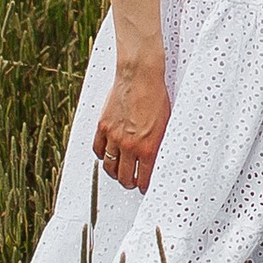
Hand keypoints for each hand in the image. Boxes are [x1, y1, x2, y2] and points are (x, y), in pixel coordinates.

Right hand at [92, 48, 170, 191]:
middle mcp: (129, 145)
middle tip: (132, 182)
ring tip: (119, 172)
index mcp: (148, 147)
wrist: (139, 76)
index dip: (144, 186)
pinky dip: (101, 155)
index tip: (144, 186)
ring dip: (114, 173)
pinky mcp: (102, 126)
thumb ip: (158, 143)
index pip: (144, 178)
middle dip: (129, 183)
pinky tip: (107, 155)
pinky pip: (98, 149)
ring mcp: (114, 137)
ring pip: (109, 166)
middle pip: (124, 177)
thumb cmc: (155, 95)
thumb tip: (157, 157)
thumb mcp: (164, 124)